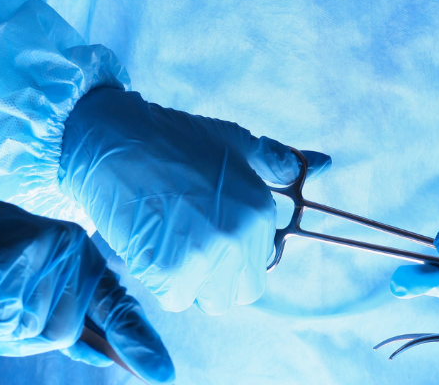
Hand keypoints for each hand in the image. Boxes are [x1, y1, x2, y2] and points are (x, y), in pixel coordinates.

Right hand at [0, 189, 173, 382]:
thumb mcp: (29, 289)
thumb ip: (66, 318)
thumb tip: (102, 355)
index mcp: (82, 257)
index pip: (115, 305)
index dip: (138, 340)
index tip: (164, 374)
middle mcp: (72, 251)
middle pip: (60, 334)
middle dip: (18, 334)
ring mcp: (46, 254)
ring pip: (29, 332)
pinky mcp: (15, 260)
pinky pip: (1, 321)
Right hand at [59, 87, 329, 313]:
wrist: (115, 141)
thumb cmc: (174, 139)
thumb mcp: (236, 143)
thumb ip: (278, 161)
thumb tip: (324, 163)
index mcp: (260, 211)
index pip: (261, 262)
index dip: (236, 250)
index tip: (209, 229)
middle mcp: (239, 238)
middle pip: (241, 290)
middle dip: (219, 274)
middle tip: (189, 240)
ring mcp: (204, 258)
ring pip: (209, 298)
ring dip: (192, 280)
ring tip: (170, 240)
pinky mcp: (167, 272)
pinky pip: (174, 298)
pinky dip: (162, 280)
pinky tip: (151, 244)